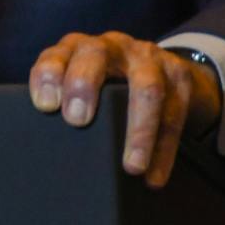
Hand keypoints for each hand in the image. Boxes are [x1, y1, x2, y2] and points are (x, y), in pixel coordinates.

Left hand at [28, 31, 222, 188]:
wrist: (162, 73)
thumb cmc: (107, 89)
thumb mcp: (83, 87)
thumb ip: (65, 104)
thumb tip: (45, 151)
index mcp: (81, 49)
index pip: (59, 53)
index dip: (50, 74)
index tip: (45, 105)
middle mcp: (113, 46)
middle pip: (96, 54)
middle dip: (84, 84)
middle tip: (78, 121)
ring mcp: (148, 57)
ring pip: (146, 86)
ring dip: (139, 129)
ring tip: (132, 167)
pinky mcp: (179, 75)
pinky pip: (175, 112)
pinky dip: (164, 149)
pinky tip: (154, 177)